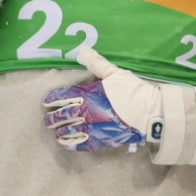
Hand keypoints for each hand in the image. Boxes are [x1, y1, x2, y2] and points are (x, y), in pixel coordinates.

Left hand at [43, 47, 162, 151]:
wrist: (149, 113)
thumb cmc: (132, 90)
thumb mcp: (114, 72)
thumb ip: (96, 63)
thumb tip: (82, 50)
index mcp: (87, 94)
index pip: (61, 97)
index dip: (51, 99)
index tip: (46, 100)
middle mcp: (85, 112)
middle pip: (60, 116)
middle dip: (51, 118)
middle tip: (48, 119)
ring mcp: (91, 128)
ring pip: (67, 132)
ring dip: (59, 132)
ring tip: (56, 132)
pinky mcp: (99, 141)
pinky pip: (80, 145)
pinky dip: (70, 145)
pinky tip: (66, 143)